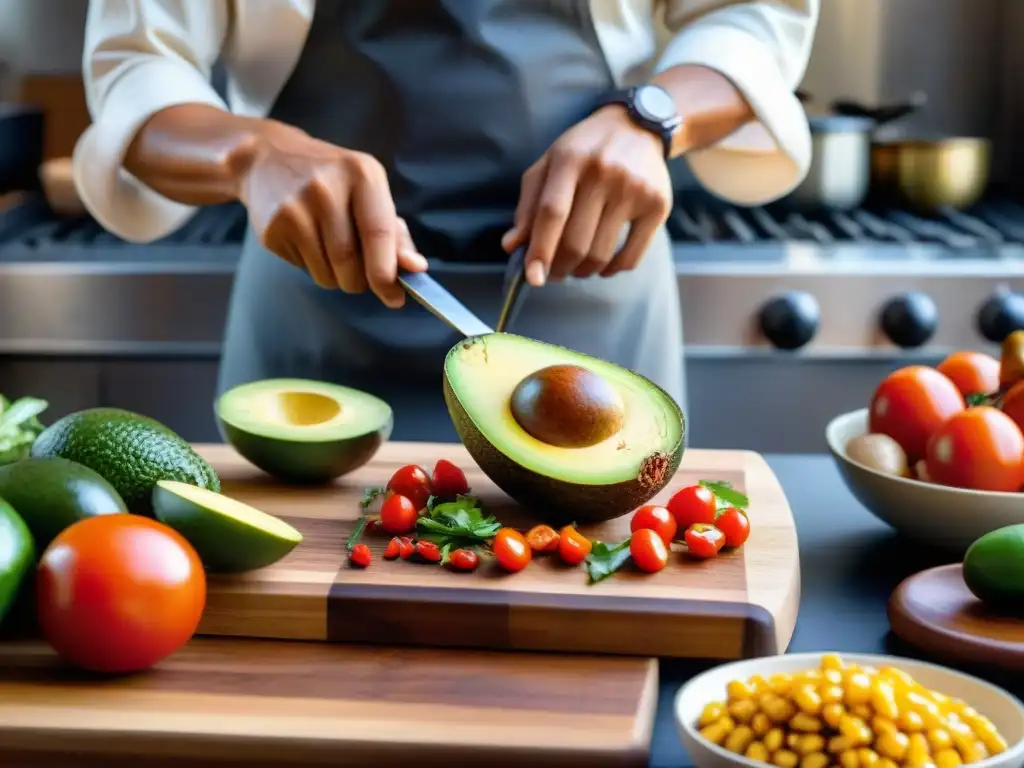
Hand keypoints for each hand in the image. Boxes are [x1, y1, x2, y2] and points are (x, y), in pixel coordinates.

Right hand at [237, 122, 425, 307]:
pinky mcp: (273, 229)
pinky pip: (304, 270)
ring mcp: (295, 209)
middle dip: (359, 280)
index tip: (395, 297)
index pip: (378, 234)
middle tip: (356, 267)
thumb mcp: (369, 193)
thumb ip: (396, 234)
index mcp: (362, 175)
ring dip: (336, 277)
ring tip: (329, 247)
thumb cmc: (333, 181)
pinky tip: (306, 240)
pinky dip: (313, 267)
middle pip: (351, 264)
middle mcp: (326, 189)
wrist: (268, 159)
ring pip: (328, 275)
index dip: (386, 273)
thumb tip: (417, 268)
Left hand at [502, 105, 671, 285]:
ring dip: (583, 271)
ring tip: (576, 267)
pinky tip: (604, 265)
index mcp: (570, 159)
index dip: (540, 250)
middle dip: (559, 268)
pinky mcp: (658, 205)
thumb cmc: (584, 151)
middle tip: (554, 273)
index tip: (532, 278)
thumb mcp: (549, 165)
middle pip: (576, 241)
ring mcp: (634, 189)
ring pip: (601, 254)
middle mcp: (604, 172)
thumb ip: (528, 205)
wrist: (638, 126)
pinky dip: (613, 270)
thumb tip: (512, 247)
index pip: (552, 213)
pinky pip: (631, 257)